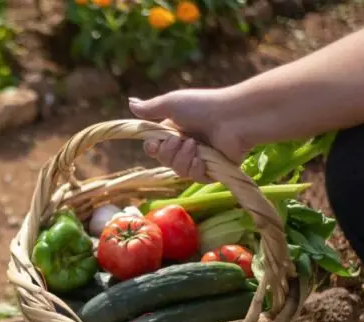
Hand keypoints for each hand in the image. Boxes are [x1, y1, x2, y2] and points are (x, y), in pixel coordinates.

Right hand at [129, 89, 251, 181]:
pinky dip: (196, 169)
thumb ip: (150, 108)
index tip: (154, 144)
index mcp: (175, 131)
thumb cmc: (203, 106)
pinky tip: (201, 159)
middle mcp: (186, 145)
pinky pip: (196, 178)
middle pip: (164, 161)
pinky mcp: (213, 170)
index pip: (155, 147)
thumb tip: (130, 102)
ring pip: (178, 171)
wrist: (232, 117)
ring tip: (195, 145)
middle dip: (168, 153)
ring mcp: (200, 158)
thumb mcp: (172, 104)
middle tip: (180, 140)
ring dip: (183, 159)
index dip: (152, 148)